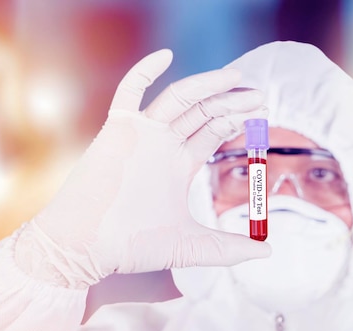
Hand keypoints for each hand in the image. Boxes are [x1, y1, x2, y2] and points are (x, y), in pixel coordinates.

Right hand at [15, 49, 269, 286]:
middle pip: (203, 111)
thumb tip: (268, 252)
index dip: (237, 120)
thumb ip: (229, 248)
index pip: (213, 131)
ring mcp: (141, 135)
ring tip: (237, 78)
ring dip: (207, 85)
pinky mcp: (117, 130)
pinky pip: (128, 93)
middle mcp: (163, 145)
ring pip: (178, 99)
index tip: (262, 114)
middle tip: (260, 96)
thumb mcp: (191, 247)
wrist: (84, 249)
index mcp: (178, 163)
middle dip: (232, 102)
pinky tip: (166, 55)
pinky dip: (143, 71)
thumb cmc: (132, 247)